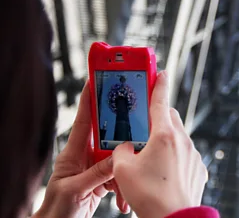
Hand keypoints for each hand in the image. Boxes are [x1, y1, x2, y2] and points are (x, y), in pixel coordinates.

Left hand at [33, 84, 128, 217]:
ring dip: (125, 170)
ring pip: (117, 157)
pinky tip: (124, 199)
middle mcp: (85, 156)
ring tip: (128, 184)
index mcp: (73, 153)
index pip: (83, 120)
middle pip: (107, 135)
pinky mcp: (101, 179)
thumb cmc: (57, 209)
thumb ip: (96, 173)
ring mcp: (94, 167)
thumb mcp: (75, 189)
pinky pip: (118, 175)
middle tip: (137, 121)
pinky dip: (124, 186)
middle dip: (123, 131)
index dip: (89, 99)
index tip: (97, 79)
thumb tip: (118, 158)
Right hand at [112, 71, 207, 217]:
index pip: (161, 101)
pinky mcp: (199, 169)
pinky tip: (164, 172)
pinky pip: (186, 155)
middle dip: (159, 116)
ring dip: (166, 139)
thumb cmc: (149, 196)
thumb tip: (126, 147)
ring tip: (151, 156)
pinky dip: (175, 157)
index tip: (161, 72)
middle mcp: (183, 141)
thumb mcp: (123, 170)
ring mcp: (193, 155)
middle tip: (146, 122)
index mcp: (164, 135)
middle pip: (171, 118)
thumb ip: (122, 150)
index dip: (159, 84)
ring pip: (179, 137)